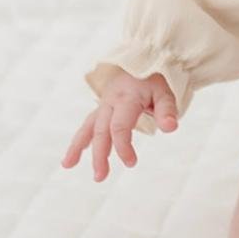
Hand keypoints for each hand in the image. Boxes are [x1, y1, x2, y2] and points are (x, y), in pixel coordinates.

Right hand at [61, 70, 178, 181]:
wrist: (144, 60)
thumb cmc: (155, 79)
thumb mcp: (166, 92)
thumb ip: (167, 110)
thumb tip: (170, 128)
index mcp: (127, 98)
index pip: (120, 126)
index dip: (123, 146)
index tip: (131, 163)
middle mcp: (111, 101)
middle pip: (101, 130)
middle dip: (99, 155)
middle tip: (100, 177)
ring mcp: (103, 105)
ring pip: (88, 126)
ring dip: (78, 147)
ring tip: (67, 165)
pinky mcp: (101, 108)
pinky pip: (87, 125)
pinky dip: (79, 140)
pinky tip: (71, 158)